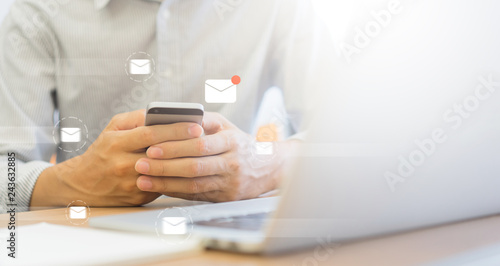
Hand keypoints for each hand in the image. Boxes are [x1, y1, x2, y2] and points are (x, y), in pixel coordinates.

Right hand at [30, 110, 202, 206]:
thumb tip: (160, 113)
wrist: (83, 184)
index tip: (196, 126)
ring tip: (203, 154)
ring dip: (185, 163)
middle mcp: (122, 164)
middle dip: (186, 146)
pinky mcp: (138, 197)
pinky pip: (163, 185)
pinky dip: (178, 177)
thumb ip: (135, 118)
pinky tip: (192, 169)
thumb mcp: (112, 128)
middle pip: (161, 155)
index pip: (150, 134)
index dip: (175, 130)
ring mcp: (130, 184)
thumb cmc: (103, 151)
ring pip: (165, 173)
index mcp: (116, 143)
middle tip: (206, 139)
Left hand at [135, 112, 286, 201]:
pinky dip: (177, 192)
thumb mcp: (226, 126)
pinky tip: (160, 188)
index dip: (175, 147)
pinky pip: (198, 195)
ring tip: (143, 180)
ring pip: (194, 185)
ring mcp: (231, 183)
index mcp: (232, 141)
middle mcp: (232, 163)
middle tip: (140, 164)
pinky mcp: (227, 198)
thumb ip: (202, 120)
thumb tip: (173, 116)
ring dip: (166, 184)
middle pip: (194, 167)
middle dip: (164, 167)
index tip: (152, 147)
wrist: (269, 166)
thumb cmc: (240, 142)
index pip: (200, 144)